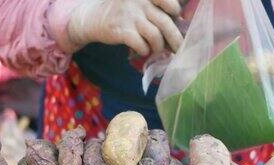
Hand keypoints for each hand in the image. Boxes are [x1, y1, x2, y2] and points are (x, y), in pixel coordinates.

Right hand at [67, 0, 184, 55]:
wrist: (92, 17)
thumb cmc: (124, 11)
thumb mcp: (141, 2)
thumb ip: (158, 8)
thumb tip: (181, 22)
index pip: (170, 2)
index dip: (176, 11)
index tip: (176, 19)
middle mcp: (140, 1)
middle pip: (166, 22)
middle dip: (175, 39)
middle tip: (178, 48)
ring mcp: (130, 15)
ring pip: (156, 36)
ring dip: (159, 47)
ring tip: (156, 49)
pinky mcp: (121, 30)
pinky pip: (141, 45)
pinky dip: (145, 51)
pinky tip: (142, 50)